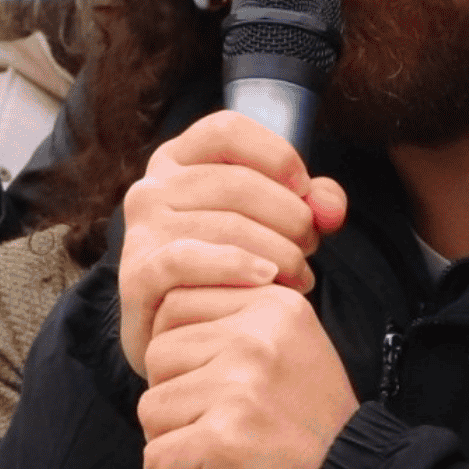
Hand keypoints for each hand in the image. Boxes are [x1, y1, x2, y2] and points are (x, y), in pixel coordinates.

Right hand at [117, 109, 347, 375]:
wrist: (185, 339)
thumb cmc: (232, 271)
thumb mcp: (270, 226)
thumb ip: (309, 204)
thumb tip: (330, 206)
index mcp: (178, 162)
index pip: (227, 130)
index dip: (276, 155)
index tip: (304, 191)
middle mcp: (151, 189)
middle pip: (238, 183)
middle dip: (291, 216)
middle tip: (310, 248)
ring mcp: (140, 232)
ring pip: (227, 225)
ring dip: (280, 253)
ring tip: (300, 277)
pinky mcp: (138, 275)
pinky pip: (190, 259)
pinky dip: (237, 267)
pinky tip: (267, 281)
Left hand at [136, 284, 356, 468]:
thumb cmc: (312, 422)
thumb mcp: (293, 344)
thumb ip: (240, 320)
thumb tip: (166, 317)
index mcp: (272, 306)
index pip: (175, 303)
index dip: (178, 350)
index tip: (208, 379)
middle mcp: (256, 338)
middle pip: (157, 354)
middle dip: (171, 394)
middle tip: (211, 420)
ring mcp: (238, 387)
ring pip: (151, 406)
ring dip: (171, 438)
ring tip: (213, 449)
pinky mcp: (221, 438)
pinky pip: (155, 455)